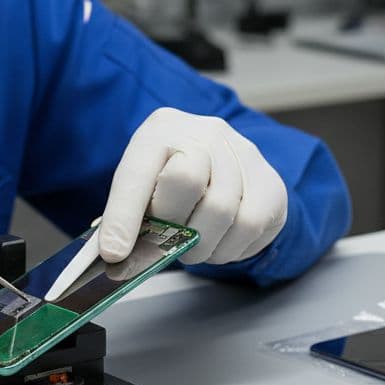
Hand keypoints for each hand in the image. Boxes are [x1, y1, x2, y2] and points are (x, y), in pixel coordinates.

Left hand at [99, 108, 287, 265]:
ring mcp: (243, 153)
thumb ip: (127, 216)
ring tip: (195, 248)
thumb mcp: (142, 189)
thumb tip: (114, 255)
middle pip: (186, 182)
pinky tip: (221, 243)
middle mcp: (206, 132)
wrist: (222, 167)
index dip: (123, 217)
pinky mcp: (270, 182)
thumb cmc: (172, 182)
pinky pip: (249, 225)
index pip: (137, 174)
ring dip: (202, 245)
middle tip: (170, 244)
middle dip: (172, 226)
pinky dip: (230, 248)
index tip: (114, 254)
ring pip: (221, 210)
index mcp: (161, 130)